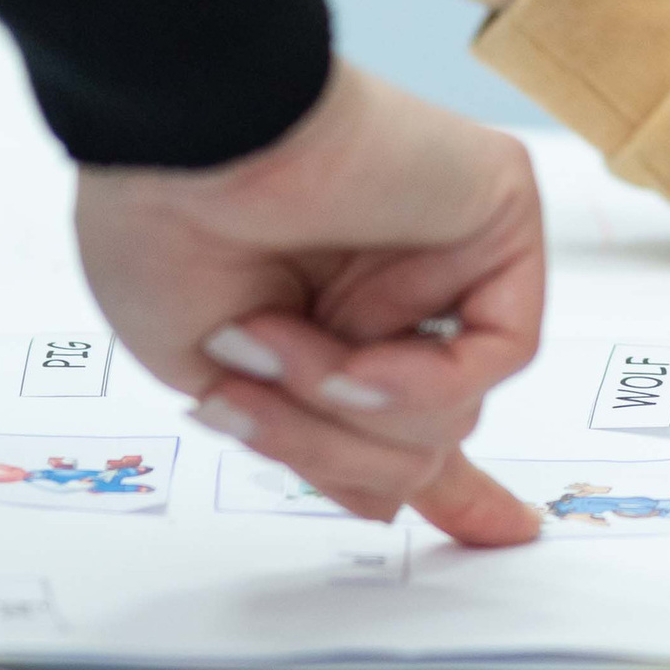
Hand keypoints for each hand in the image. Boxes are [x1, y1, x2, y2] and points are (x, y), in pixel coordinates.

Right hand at [74, 60, 545, 539]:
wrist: (185, 135)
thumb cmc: (165, 230)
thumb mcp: (223, 385)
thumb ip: (315, 443)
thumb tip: (395, 501)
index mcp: (338, 320)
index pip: (416, 416)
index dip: (457, 485)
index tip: (504, 534)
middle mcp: (403, 289)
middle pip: (417, 441)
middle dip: (326, 453)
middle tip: (239, 398)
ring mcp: (452, 250)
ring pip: (455, 411)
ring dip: (346, 412)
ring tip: (270, 341)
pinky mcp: (499, 211)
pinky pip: (498, 354)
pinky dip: (415, 382)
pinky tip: (350, 357)